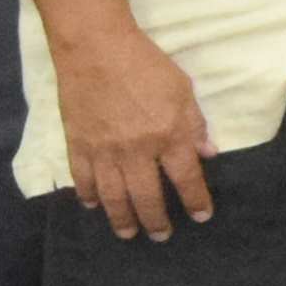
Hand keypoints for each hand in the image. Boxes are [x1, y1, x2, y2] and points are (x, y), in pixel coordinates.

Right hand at [50, 21, 215, 244]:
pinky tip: (94, 206)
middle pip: (148, 196)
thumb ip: (195, 124)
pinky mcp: (77, 145)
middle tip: (161, 236)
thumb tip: (208, 154)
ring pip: (113, 197)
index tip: (201, 216)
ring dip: (122, 218)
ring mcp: (104, 151)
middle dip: (156, 221)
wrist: (96, 49)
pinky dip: (89, 196)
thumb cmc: (146, 65)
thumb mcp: (183, 90)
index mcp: (168, 135)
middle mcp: (137, 151)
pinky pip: (83, 180)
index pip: (186, 178)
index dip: (196, 200)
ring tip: (128, 233)